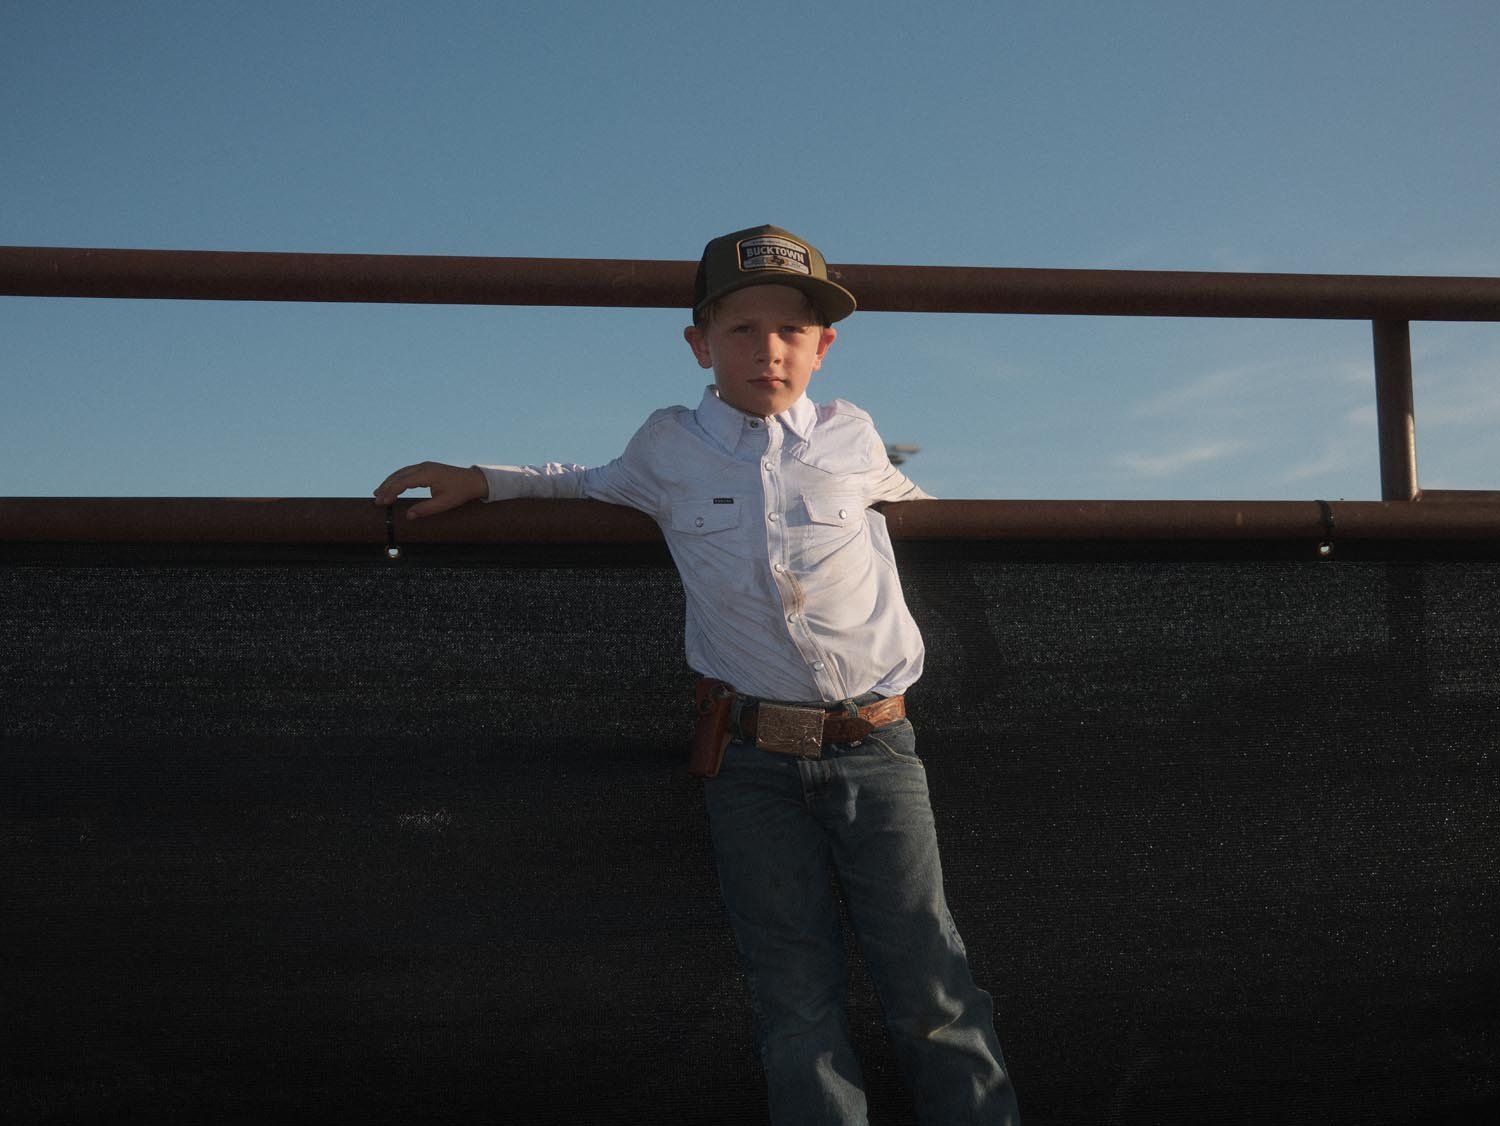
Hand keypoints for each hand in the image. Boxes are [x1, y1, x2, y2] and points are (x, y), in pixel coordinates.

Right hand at [372, 461, 487, 518]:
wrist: (473, 480)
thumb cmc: (460, 492)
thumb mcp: (443, 504)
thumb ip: (425, 509)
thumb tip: (408, 516)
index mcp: (427, 474)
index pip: (403, 482)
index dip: (390, 492)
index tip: (382, 502)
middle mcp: (423, 467)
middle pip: (399, 475)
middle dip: (386, 487)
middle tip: (376, 499)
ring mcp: (424, 466)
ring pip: (402, 472)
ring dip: (390, 482)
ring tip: (379, 492)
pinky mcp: (426, 468)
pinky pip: (407, 472)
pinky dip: (397, 479)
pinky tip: (392, 486)